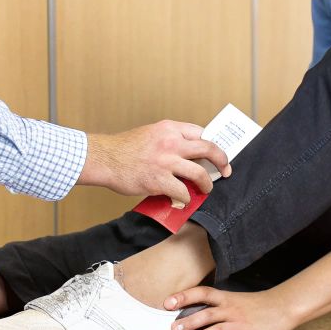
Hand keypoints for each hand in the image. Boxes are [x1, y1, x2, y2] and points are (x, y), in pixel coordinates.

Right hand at [80, 121, 231, 205]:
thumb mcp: (150, 134)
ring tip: (206, 189)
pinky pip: (183, 192)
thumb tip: (187, 156)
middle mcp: (171, 142)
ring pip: (200, 173)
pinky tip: (182, 200)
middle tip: (226, 170)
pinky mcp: (159, 180)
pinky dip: (185, 198)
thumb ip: (169, 140)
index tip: (217, 154)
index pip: (201, 133)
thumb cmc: (123, 149)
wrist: (105, 159)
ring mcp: (166, 161)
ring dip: (207, 184)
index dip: (213, 144)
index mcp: (169, 128)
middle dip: (222, 161)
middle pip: (209, 149)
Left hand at [164, 286, 294, 329]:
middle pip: (207, 314)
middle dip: (189, 322)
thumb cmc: (252, 306)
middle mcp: (231, 310)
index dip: (184, 297)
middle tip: (172, 329)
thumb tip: (186, 311)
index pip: (202, 293)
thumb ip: (214, 304)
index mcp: (225, 298)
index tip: (167, 303)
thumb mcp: (233, 299)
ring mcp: (239, 325)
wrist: (281, 309)